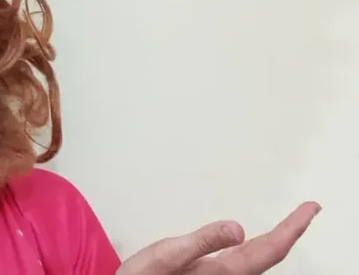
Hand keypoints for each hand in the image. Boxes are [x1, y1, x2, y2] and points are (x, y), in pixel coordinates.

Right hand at [117, 201, 320, 273]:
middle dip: (289, 233)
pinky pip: (245, 263)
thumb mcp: (166, 255)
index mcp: (224, 272)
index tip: (310, 208)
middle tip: (307, 211)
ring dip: (276, 241)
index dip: (293, 227)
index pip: (269, 248)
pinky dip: (258, 248)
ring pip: (259, 260)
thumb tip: (237, 228)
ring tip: (288, 225)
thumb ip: (201, 242)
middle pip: (269, 255)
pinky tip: (252, 244)